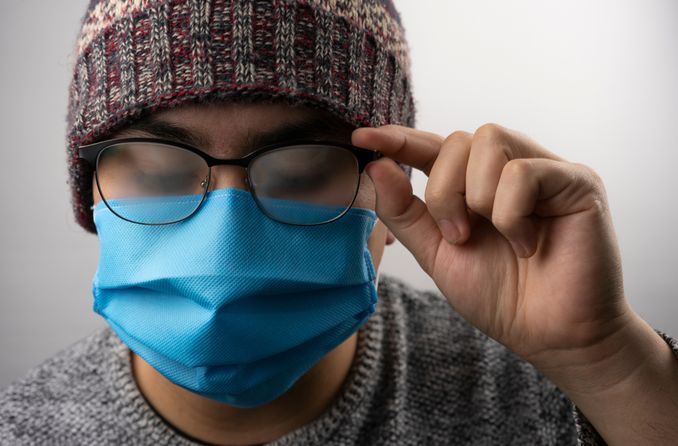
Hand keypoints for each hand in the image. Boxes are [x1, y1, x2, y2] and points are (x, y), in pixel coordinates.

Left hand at [352, 123, 631, 384]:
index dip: (397, 139)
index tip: (361, 139)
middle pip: (457, 140)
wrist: (549, 335)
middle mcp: (507, 168)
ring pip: (489, 141)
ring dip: (477, 198)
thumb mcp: (437, 254)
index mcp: (472, 184)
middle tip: (460, 236)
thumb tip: (376, 168)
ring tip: (498, 239)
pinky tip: (526, 245)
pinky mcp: (577, 182)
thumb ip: (406, 211)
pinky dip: (512, 213)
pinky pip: (524, 171)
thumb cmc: (499, 296)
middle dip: (445, 191)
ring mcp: (543, 170)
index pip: (431, 147)